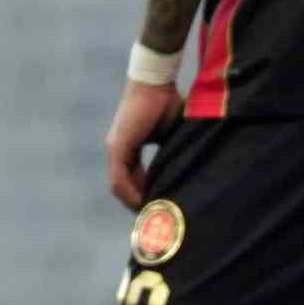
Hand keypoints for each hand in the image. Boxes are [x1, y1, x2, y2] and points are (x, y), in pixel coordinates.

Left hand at [104, 79, 182, 211]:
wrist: (157, 82)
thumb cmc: (166, 104)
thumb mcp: (171, 136)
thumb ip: (172, 154)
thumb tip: (188, 175)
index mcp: (128, 146)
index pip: (131, 179)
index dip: (143, 195)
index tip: (158, 209)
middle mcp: (118, 148)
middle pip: (123, 187)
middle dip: (138, 204)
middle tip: (154, 222)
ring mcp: (116, 147)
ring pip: (119, 185)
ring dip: (134, 202)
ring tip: (151, 217)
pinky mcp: (118, 145)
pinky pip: (119, 177)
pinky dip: (130, 193)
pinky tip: (144, 203)